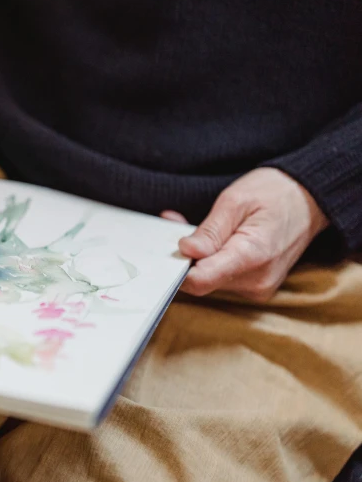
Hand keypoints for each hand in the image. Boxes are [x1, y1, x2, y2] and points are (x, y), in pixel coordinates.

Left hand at [161, 168, 328, 300]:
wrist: (311, 200)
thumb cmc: (275, 194)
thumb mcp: (236, 201)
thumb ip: (210, 231)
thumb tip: (186, 251)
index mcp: (252, 256)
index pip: (201, 280)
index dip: (178, 266)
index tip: (169, 248)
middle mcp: (256, 280)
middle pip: (201, 281)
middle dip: (186, 255)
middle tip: (178, 225)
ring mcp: (258, 287)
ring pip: (209, 279)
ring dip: (197, 256)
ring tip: (198, 227)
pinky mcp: (255, 287)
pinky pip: (221, 277)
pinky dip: (210, 259)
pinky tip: (210, 240)